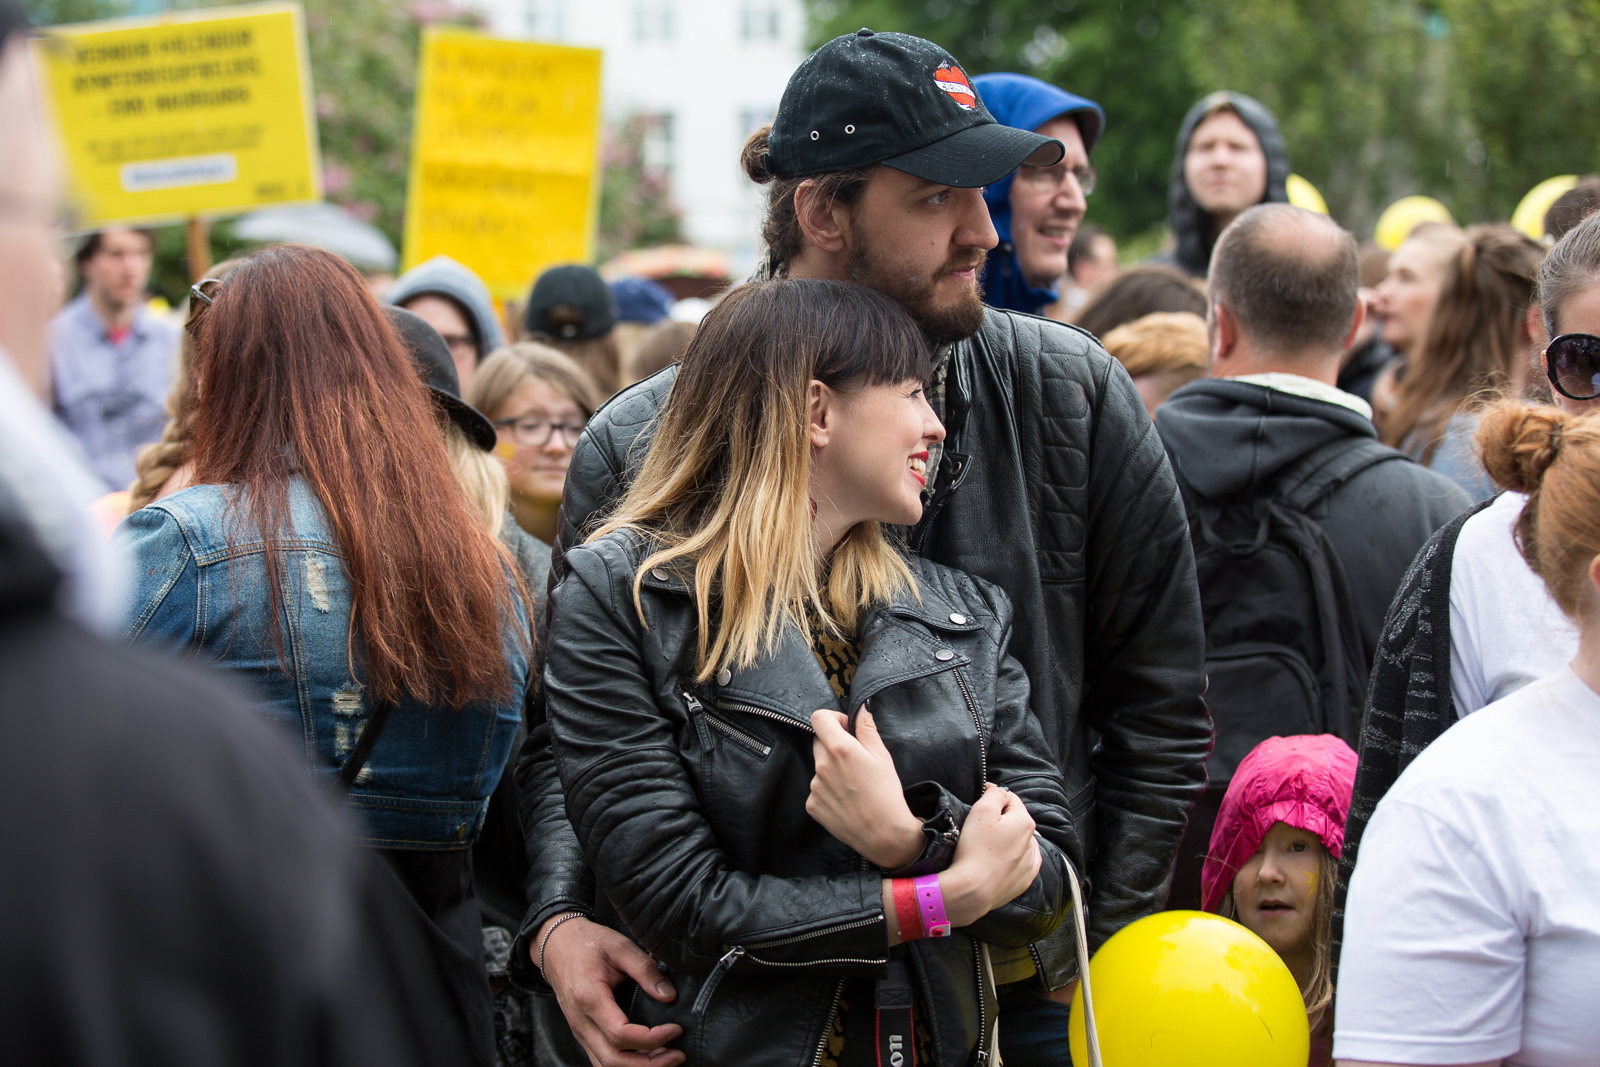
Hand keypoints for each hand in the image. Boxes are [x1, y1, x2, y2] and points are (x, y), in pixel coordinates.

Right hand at [535, 915, 684, 1066]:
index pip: (621, 1034)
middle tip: (677, 1055)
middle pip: (613, 1060)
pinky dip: (625, 1065)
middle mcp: (581, 1021)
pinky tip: (646, 1057)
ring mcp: (579, 1030)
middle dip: (649, 1064)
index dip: (651, 1039)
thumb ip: (645, 970)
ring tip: (665, 1058)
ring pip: (606, 1065)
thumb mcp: (620, 946)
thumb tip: (668, 995)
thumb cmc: (588, 943)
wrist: (557, 945)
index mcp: (589, 997)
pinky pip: (601, 1059)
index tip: (674, 1029)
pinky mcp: (582, 1033)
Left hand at [807, 708, 922, 868]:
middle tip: (854, 758)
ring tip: (854, 784)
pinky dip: (828, 790)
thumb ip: (867, 728)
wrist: (883, 834)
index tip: (846, 729)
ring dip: (831, 769)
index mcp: (839, 748)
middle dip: (833, 744)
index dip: (833, 719)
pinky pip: (817, 789)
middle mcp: (822, 766)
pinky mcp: (812, 805)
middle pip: (818, 742)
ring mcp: (814, 786)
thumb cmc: (886, 794)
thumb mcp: (882, 756)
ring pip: (819, 767)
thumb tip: (860, 709)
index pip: (818, 718)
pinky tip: (847, 799)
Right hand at [940, 784, 1040, 926]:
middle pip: (1014, 820)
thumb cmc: (975, 849)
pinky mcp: (1023, 880)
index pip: (1010, 798)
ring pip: (1018, 842)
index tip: (977, 799)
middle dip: (1000, 819)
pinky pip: (1019, 862)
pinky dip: (1010, 858)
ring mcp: (1030, 863)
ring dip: (1006, 839)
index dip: (992, 795)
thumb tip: (1000, 791)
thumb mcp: (982, 810)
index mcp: (1025, 822)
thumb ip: (995, 794)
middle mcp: (1033, 842)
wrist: (973, 890)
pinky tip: (996, 860)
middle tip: (978, 825)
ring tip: (986, 845)